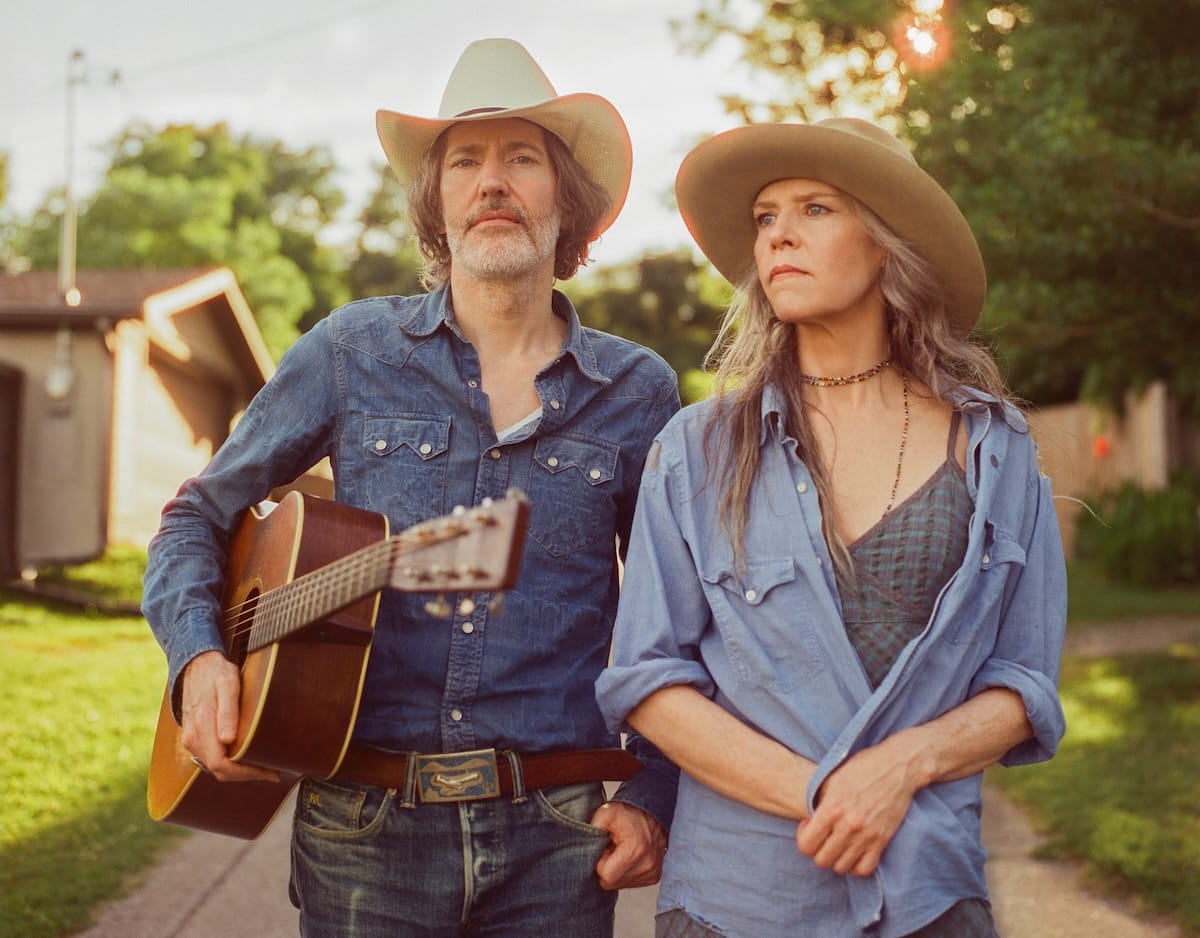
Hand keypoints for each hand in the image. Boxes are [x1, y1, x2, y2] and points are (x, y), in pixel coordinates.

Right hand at [180, 650, 277, 782]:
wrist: (196, 665)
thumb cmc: (216, 674)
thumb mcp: (227, 684)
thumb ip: (227, 711)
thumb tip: (228, 739)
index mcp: (201, 728)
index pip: (221, 765)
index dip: (246, 774)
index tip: (268, 772)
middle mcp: (193, 739)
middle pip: (219, 771)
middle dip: (247, 775)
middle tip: (273, 771)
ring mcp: (192, 740)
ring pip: (215, 767)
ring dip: (239, 771)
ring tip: (264, 765)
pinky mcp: (195, 738)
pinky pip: (212, 758)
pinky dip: (230, 762)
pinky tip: (247, 756)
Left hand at [590, 801, 667, 890]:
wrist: (650, 811)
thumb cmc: (627, 813)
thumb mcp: (605, 813)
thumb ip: (591, 831)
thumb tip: (585, 851)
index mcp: (636, 850)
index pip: (606, 875)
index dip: (600, 861)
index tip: (604, 847)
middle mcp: (647, 865)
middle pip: (612, 883)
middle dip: (607, 867)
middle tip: (611, 848)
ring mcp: (652, 872)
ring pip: (620, 884)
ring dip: (616, 870)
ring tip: (620, 851)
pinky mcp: (654, 876)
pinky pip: (629, 883)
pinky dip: (625, 872)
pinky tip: (627, 857)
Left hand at [795, 735, 918, 877]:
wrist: (897, 766)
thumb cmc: (862, 767)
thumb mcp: (831, 778)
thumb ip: (817, 802)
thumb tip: (808, 821)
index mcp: (832, 808)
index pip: (806, 845)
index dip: (803, 838)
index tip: (809, 826)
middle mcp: (848, 825)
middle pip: (822, 860)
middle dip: (818, 850)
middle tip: (823, 836)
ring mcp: (867, 835)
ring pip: (841, 868)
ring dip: (836, 859)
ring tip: (837, 843)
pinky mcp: (883, 840)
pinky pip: (864, 869)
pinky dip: (856, 865)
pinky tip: (853, 851)